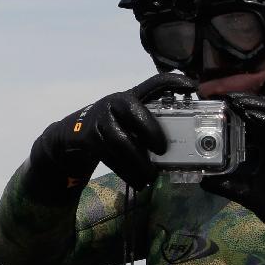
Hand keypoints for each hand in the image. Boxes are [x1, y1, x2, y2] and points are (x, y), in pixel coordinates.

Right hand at [27, 73, 195, 197]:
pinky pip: (111, 157)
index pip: (154, 83)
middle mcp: (114, 103)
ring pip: (121, 141)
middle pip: (134, 113)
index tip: (192, 86)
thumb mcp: (129, 118)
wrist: (73, 134)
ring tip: (151, 177)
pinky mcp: (89, 138)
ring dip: (138, 162)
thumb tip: (180, 142)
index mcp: (130, 96)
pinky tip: (138, 182)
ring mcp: (99, 120)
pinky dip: (127, 173)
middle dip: (150, 132)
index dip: (173, 82)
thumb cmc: (112, 126)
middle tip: (163, 151)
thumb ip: (149, 121)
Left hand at [201, 94, 264, 264]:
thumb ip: (223, 184)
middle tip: (228, 97)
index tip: (225, 102)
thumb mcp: (242, 191)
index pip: (262, 119)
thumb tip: (202, 180)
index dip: (246, 107)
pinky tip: (252, 116)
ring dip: (260, 106)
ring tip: (238, 102)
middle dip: (250, 101)